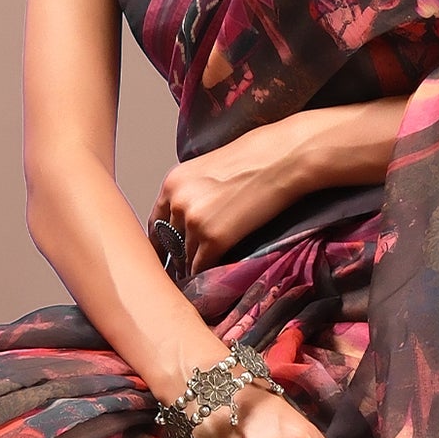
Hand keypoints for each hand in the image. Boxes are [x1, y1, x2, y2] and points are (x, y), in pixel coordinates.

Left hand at [150, 121, 306, 274]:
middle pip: (169, 242)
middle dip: (177, 256)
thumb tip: (187, 219)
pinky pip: (201, 266)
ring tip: (199, 277)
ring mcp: (195, 221)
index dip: (162, 242)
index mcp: (173, 183)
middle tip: (182, 271)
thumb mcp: (208, 170)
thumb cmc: (254, 159)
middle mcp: (177, 201)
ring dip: (192, 267)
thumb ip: (191, 193)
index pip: (156, 222)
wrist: (283, 159)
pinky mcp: (215, 239)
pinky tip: (211, 279)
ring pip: (184, 257)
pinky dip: (205, 274)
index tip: (166, 255)